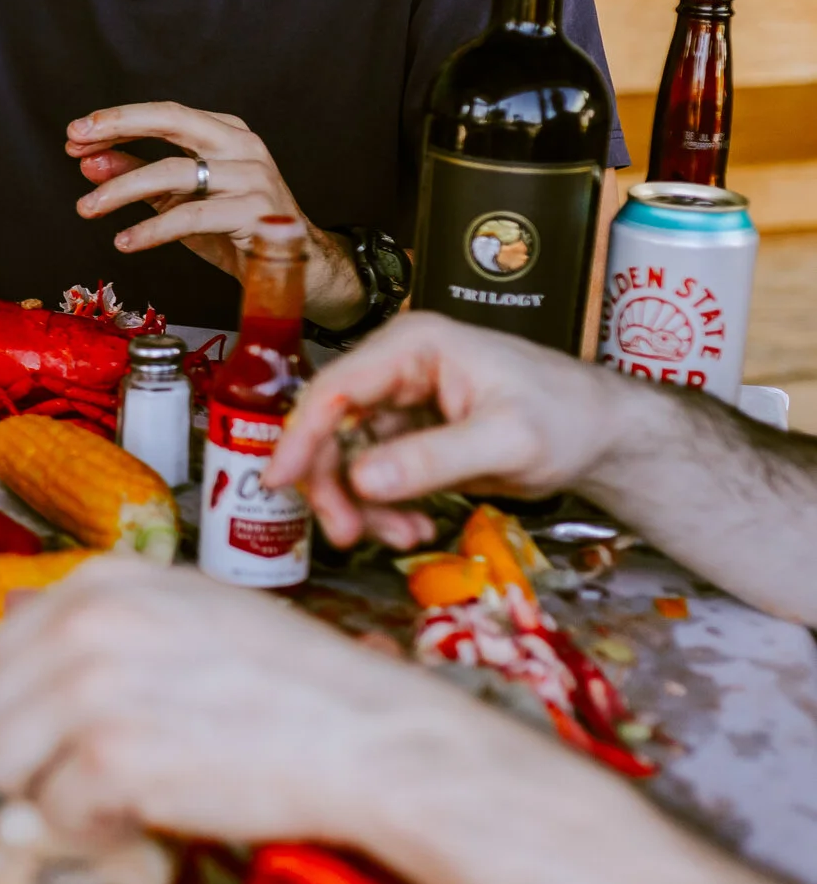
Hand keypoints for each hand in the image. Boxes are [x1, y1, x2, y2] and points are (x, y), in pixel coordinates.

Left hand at [0, 557, 499, 846]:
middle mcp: (86, 622)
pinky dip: (94, 831)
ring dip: (51, 794)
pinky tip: (147, 814)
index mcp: (103, 581)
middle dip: (33, 754)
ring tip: (119, 792)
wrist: (367, 737)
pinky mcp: (110, 759)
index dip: (35, 704)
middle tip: (100, 771)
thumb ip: (96, 612)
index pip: (1, 648)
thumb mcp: (190, 609)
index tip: (85, 726)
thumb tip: (6, 609)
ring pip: (0, 765)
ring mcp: (92, 689)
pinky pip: (53, 816)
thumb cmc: (292, 681)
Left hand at [67, 101, 363, 326]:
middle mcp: (242, 146)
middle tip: (75, 145)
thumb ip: (137, 176)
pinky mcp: (257, 214)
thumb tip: (88, 161)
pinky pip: (193, 216)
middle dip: (119, 127)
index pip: (165, 114)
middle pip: (173, 121)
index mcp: (225, 133)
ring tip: (87, 207)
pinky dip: (152, 228)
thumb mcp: (178, 200)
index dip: (117, 120)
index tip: (74, 132)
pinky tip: (125, 241)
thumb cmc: (235, 228)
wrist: (297, 269)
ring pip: (176, 172)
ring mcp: (252, 177)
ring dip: (122, 189)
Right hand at [268, 312, 632, 548]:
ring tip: (403, 537)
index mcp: (414, 347)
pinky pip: (374, 474)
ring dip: (362, 504)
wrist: (605, 434)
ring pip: (347, 456)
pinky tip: (415, 527)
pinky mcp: (410, 435)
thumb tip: (363, 479)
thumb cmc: (569, 419)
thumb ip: (434, 458)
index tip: (278, 482)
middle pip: (330, 426)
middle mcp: (397, 368)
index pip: (335, 388)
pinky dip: (384, 507)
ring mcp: (400, 402)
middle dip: (334, 484)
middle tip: (348, 534)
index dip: (300, 435)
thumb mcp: (508, 441)